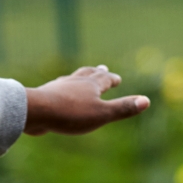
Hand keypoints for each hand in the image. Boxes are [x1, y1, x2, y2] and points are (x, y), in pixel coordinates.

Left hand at [24, 66, 148, 135]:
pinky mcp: (45, 97)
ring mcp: (58, 88)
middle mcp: (75, 82)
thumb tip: (147, 101)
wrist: (35, 111)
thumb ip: (122, 108)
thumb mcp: (101, 114)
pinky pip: (56, 91)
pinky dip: (61, 89)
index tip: (116, 78)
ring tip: (78, 78)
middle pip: (88, 74)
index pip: (105, 80)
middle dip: (96, 73)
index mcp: (90, 86)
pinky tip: (56, 92)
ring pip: (71, 80)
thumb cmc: (70, 113)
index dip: (111, 79)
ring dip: (78, 78)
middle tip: (101, 68)